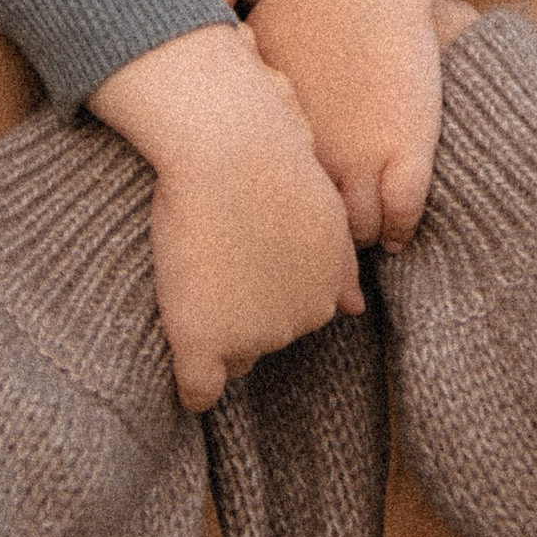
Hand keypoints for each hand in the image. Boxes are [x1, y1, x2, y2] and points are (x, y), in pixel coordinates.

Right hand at [91, 25, 363, 413]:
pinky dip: (191, 387)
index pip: (294, 318)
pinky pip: (199, 390)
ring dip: (210, 328)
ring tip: (191, 269)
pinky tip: (181, 361)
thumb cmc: (267, 154)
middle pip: (262, 340)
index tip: (237, 259)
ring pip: (230, 358)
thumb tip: (355, 309)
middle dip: (240, 314)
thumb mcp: (321, 209)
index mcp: (328, 286)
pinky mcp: (205, 340)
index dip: (259, 292)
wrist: (229, 145)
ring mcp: (255, 334)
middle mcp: (302, 319)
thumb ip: (338, 264)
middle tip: (210, 256)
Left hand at [249, 0, 460, 250]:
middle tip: (325, 255)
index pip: (272, 209)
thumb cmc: (301, 0)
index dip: (283, 225)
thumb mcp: (249, 54)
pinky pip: (405, 214)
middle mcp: (312, 157)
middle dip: (320, 249)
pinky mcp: (407, 147)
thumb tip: (198, 103)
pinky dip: (403, 230)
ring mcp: (361, 156)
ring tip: (365, 248)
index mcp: (274, 142)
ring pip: (362, 232)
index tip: (289, 232)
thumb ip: (235, 90)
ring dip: (363, 245)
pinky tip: (400, 233)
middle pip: (315, 233)